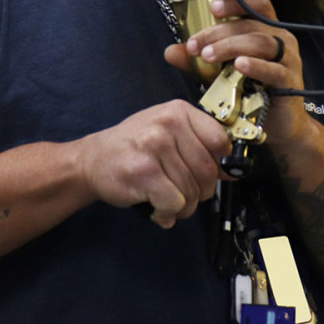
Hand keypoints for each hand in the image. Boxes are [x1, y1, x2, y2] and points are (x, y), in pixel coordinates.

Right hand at [76, 100, 230, 228]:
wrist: (91, 160)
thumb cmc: (134, 147)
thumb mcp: (166, 131)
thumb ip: (197, 143)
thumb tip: (231, 170)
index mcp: (179, 111)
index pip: (221, 141)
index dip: (221, 165)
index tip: (213, 175)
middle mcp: (168, 124)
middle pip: (209, 171)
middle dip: (201, 192)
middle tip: (185, 195)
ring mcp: (155, 146)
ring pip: (193, 191)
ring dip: (184, 206)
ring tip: (167, 201)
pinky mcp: (144, 172)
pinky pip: (175, 202)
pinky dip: (168, 212)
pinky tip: (157, 207)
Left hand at [165, 0, 312, 147]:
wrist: (276, 124)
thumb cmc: (252, 91)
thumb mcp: (221, 71)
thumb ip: (199, 60)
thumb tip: (170, 51)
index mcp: (266, 30)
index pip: (256, 4)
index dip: (236, 1)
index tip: (212, 7)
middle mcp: (280, 40)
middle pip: (250, 25)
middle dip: (219, 32)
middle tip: (195, 45)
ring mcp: (288, 59)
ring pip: (261, 43)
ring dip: (231, 46)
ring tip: (208, 56)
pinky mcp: (289, 81)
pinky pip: (274, 70)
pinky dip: (255, 66)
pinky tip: (239, 65)